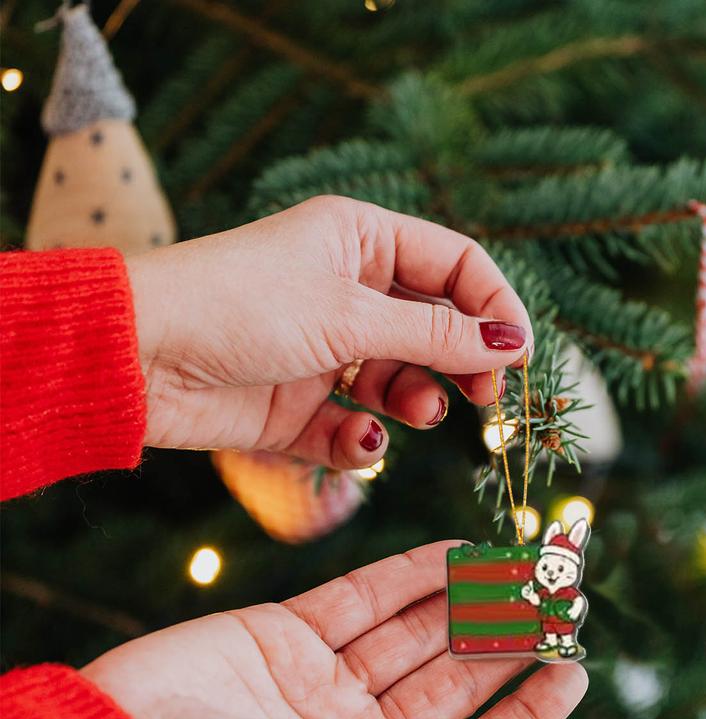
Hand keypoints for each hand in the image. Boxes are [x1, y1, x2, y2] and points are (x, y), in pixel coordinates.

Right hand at [83, 542, 585, 718]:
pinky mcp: (290, 632)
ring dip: (470, 601)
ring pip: (418, 632)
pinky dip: (414, 574)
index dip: (529, 710)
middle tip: (559, 601)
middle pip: (454, 681)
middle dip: (507, 641)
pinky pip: (367, 596)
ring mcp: (327, 681)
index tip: (576, 668)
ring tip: (523, 569)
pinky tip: (461, 553)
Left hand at [128, 197, 532, 469]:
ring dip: (416, 401)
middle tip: (485, 398)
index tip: (520, 355)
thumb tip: (513, 343)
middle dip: (462, 364)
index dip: (495, 307)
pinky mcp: (301, 406)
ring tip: (411, 412)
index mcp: (362, 242)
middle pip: (437, 328)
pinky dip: (363, 442)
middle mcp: (349, 293)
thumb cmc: (237, 306)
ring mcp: (326, 352)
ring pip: (402, 381)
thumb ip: (437, 334)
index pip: (457, 266)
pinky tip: (358, 442)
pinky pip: (356, 428)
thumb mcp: (349, 314)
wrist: (138, 358)